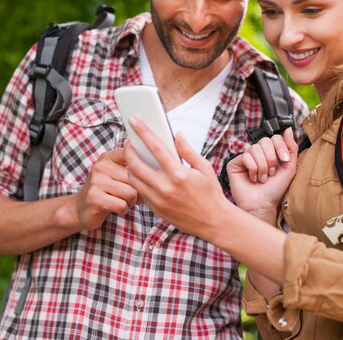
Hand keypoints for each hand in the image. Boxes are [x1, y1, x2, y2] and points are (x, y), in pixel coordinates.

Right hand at [75, 148, 138, 230]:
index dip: (142, 168)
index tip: (141, 177)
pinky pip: (122, 205)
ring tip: (124, 201)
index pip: (131, 155)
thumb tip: (156, 166)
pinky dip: (123, 210)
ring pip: (130, 193)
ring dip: (131, 201)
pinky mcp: (95, 198)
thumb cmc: (106, 191)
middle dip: (138, 190)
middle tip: (133, 196)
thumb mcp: (115, 174)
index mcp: (107, 157)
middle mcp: (100, 167)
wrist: (80, 208)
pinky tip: (117, 208)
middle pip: (134, 178)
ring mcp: (96, 182)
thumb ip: (130, 167)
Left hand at [124, 117, 229, 238]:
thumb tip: (178, 134)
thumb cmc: (211, 193)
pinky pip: (139, 192)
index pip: (156, 147)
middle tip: (129, 142)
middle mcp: (166, 187)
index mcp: (179, 174)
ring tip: (133, 158)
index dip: (143, 132)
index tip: (134, 121)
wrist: (213, 222)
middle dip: (128, 150)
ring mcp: (159, 200)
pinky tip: (141, 174)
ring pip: (133, 179)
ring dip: (129, 166)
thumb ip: (188, 151)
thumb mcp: (204, 168)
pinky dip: (137, 181)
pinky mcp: (156, 209)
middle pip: (136, 164)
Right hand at [226, 128, 297, 222]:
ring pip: (255, 149)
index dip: (280, 147)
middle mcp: (257, 154)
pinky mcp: (235, 163)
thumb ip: (291, 148)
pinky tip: (252, 178)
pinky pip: (245, 156)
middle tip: (271, 173)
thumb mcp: (289, 168)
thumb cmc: (274, 190)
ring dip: (262, 166)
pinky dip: (252, 169)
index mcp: (270, 153)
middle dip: (271, 159)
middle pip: (265, 141)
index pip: (275, 138)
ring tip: (262, 178)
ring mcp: (245, 158)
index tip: (284, 160)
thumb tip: (289, 129)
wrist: (262, 204)